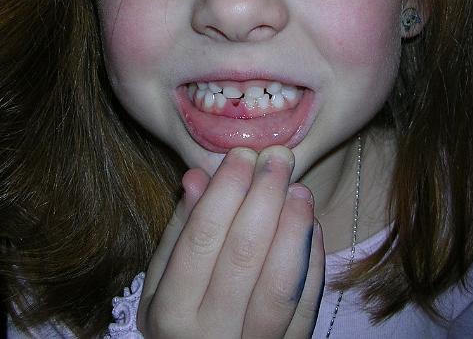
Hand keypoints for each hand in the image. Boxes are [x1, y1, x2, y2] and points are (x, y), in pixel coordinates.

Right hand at [138, 146, 324, 337]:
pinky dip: (312, 264)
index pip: (202, 238)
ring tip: (299, 189)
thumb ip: (178, 234)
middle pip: (244, 254)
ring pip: (280, 285)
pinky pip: (306, 309)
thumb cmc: (177, 324)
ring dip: (294, 229)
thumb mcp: (160, 286)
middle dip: (264, 197)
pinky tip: (311, 227)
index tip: (242, 153)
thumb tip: (197, 176)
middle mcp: (210, 335)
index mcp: (171, 313)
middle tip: (278, 157)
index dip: (225, 191)